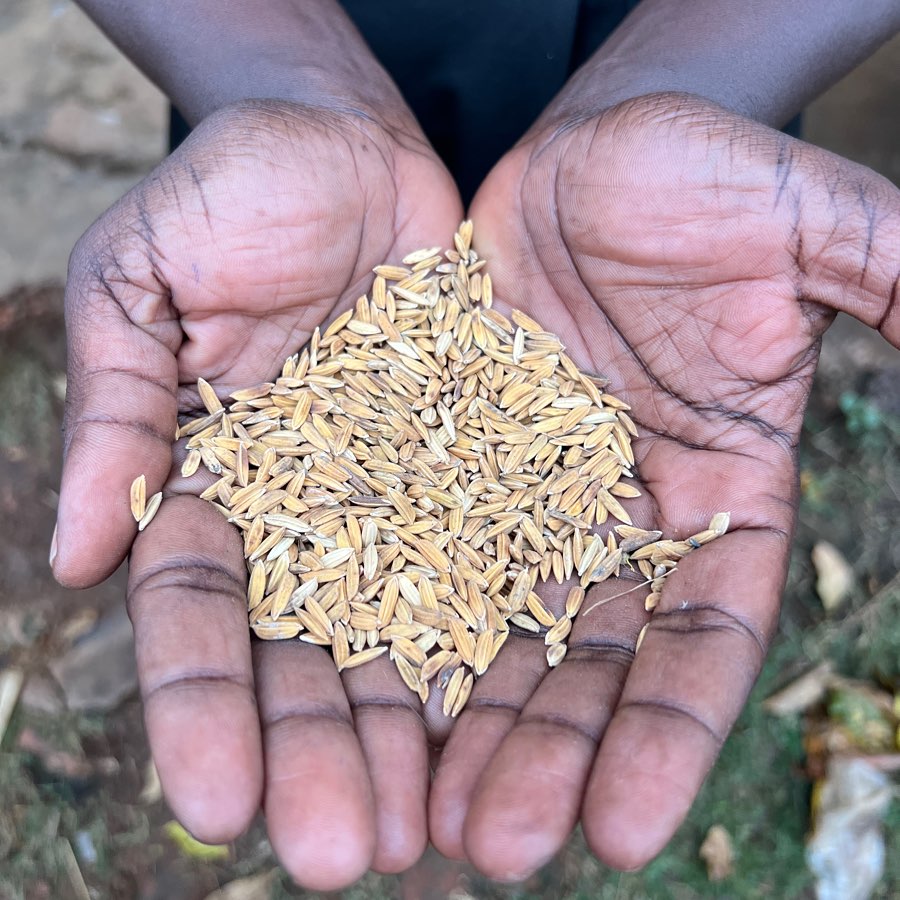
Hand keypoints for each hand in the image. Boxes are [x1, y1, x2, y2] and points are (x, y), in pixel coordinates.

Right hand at [52, 100, 461, 888]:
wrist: (342, 143)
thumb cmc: (228, 195)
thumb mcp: (141, 284)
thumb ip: (114, 414)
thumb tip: (65, 556)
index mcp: (216, 484)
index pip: (204, 617)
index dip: (204, 709)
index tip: (216, 806)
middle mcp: (313, 511)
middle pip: (313, 654)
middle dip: (325, 755)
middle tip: (351, 857)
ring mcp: (403, 493)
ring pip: (411, 631)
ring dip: (420, 733)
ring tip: (443, 834)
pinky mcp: (486, 460)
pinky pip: (502, 555)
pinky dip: (508, 638)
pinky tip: (521, 720)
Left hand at [429, 92, 898, 878]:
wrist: (592, 148)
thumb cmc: (702, 175)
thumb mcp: (806, 226)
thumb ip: (889, 289)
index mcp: (722, 488)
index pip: (702, 636)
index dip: (669, 731)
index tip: (625, 829)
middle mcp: (623, 511)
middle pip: (586, 661)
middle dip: (548, 756)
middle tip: (496, 851)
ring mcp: (530, 488)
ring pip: (495, 627)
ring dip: (465, 724)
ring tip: (422, 819)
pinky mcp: (450, 454)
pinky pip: (416, 550)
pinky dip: (396, 627)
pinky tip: (363, 701)